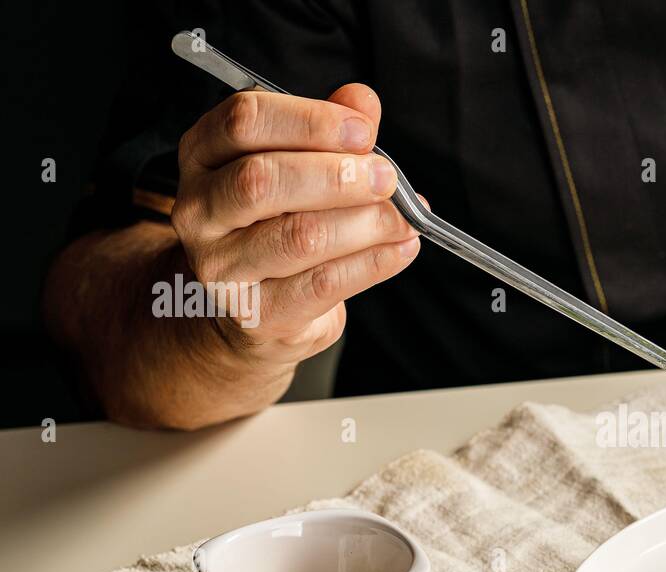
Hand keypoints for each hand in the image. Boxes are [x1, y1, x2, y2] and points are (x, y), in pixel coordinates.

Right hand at [171, 84, 420, 366]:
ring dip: (365, 224)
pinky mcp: (255, 313)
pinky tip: (401, 249)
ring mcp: (220, 266)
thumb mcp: (297, 167)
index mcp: (204, 154)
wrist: (251, 310)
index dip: (311, 120)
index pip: (245, 121)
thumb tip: (362, 102)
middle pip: (263, 180)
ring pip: (299, 236)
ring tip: (404, 219)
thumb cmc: (278, 224)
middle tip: (387, 179)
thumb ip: (327, 131)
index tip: (364, 132)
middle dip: (338, 176)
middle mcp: (200, 209)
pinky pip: (322, 283)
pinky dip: (373, 263)